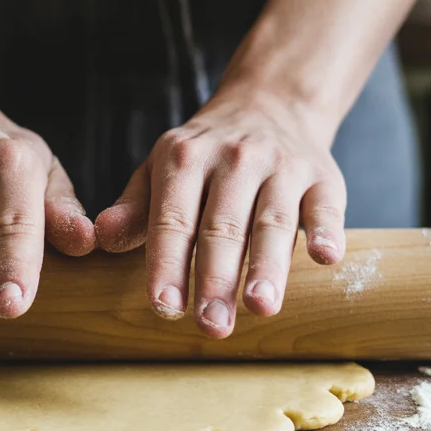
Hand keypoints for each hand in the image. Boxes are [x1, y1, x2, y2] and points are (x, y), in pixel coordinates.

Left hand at [94, 89, 345, 338]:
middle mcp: (233, 159)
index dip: (168, 263)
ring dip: (268, 265)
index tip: (164, 306)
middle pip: (223, 226)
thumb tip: (102, 237)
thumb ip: (134, 208)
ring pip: (273, 220)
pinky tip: (325, 258)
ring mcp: (281, 167)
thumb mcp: (160, 170)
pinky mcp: (322, 177)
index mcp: (184, 158)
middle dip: (216, 278)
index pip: (173, 219)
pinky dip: (327, 230)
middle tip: (211, 326)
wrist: (269, 104)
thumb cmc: (204, 157)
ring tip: (261, 306)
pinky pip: (326, 205)